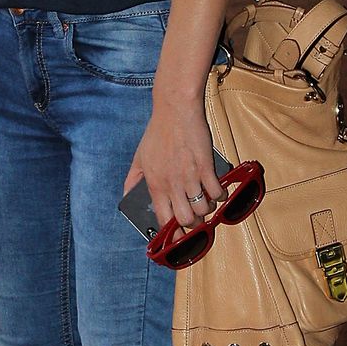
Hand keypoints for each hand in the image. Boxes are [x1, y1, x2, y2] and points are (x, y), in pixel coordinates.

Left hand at [124, 93, 224, 232]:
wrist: (175, 110)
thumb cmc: (157, 132)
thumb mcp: (139, 157)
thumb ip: (132, 180)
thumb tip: (127, 197)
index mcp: (155, 184)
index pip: (164, 219)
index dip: (173, 233)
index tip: (178, 235)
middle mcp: (172, 183)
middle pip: (186, 220)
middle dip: (193, 223)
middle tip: (195, 215)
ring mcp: (190, 176)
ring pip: (203, 209)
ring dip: (207, 209)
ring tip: (206, 201)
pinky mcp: (206, 166)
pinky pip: (217, 192)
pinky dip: (220, 195)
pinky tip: (217, 190)